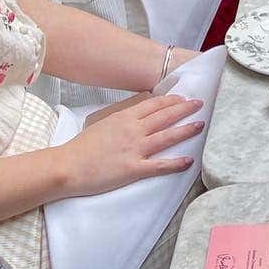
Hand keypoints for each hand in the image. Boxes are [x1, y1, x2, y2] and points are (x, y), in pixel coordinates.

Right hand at [63, 93, 203, 195]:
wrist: (68, 166)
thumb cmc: (81, 147)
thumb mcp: (102, 124)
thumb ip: (121, 120)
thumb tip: (133, 117)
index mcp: (124, 118)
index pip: (153, 105)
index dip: (170, 101)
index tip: (182, 99)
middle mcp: (133, 130)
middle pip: (164, 116)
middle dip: (184, 109)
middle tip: (199, 104)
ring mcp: (135, 149)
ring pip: (167, 136)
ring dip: (186, 130)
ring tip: (200, 125)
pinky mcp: (134, 169)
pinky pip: (160, 165)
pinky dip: (176, 162)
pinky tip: (188, 160)